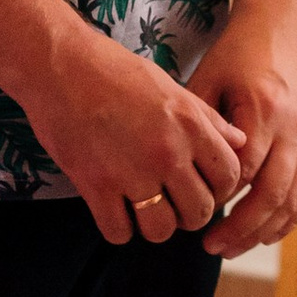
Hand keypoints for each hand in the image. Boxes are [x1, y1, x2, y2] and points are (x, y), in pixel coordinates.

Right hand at [12, 22, 247, 243]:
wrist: (59, 64)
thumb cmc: (113, 70)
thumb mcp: (170, 86)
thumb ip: (206, 119)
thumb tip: (238, 142)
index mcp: (190, 125)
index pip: (229, 177)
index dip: (220, 190)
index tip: (203, 188)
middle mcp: (167, 152)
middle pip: (199, 212)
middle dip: (189, 215)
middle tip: (173, 204)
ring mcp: (131, 172)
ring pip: (161, 230)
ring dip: (155, 227)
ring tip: (144, 210)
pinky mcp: (95, 185)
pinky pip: (118, 232)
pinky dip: (118, 229)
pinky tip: (114, 211)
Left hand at [189, 9, 296, 257]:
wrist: (281, 30)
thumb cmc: (236, 55)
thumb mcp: (208, 80)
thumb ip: (201, 126)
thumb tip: (184, 174)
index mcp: (264, 110)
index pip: (244, 171)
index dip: (220, 197)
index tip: (194, 211)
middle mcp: (295, 129)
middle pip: (273, 194)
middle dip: (242, 228)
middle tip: (211, 247)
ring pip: (294, 200)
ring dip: (264, 231)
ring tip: (232, 248)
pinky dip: (288, 219)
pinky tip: (264, 236)